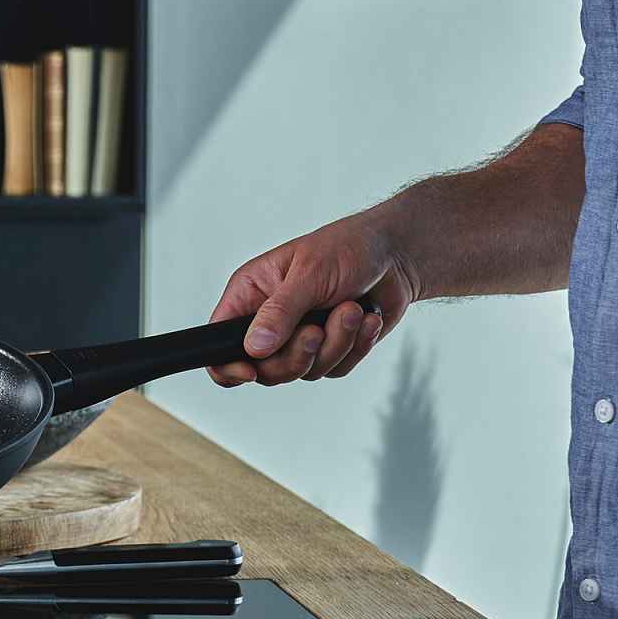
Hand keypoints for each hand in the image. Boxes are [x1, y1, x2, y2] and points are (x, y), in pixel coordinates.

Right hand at [207, 211, 419, 386]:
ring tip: (351, 310)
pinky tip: (367, 317)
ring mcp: (300, 336)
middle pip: (265, 368)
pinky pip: (336, 369)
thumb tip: (253, 348)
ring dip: (336, 343)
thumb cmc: (349, 248)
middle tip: (318, 330)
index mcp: (251, 294)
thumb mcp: (309, 274)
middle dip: (298, 355)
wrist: (399, 255)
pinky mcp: (331, 348)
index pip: (219, 340)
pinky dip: (356, 346)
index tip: (250, 371)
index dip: (227, 364)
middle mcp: (270, 319)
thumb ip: (280, 313)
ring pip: (305, 371)